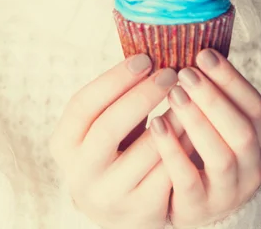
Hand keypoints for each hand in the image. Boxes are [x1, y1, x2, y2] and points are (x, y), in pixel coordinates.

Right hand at [50, 54, 190, 228]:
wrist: (118, 206)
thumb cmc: (113, 148)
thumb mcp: (100, 125)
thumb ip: (114, 97)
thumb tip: (150, 48)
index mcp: (65, 143)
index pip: (84, 104)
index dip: (115, 78)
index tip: (145, 57)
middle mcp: (81, 173)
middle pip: (110, 126)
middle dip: (143, 94)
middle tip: (171, 72)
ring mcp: (110, 196)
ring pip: (146, 151)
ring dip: (173, 117)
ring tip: (189, 94)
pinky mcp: (141, 212)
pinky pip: (169, 174)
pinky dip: (184, 145)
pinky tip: (196, 124)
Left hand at [149, 49, 260, 228]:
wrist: (192, 197)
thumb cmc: (204, 143)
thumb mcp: (220, 119)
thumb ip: (214, 91)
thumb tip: (192, 41)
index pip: (256, 106)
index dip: (231, 79)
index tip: (204, 54)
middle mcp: (253, 167)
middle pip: (241, 131)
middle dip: (213, 98)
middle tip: (185, 72)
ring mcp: (229, 191)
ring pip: (221, 155)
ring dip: (196, 120)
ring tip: (173, 93)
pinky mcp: (199, 207)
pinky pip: (188, 179)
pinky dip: (173, 149)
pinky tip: (155, 123)